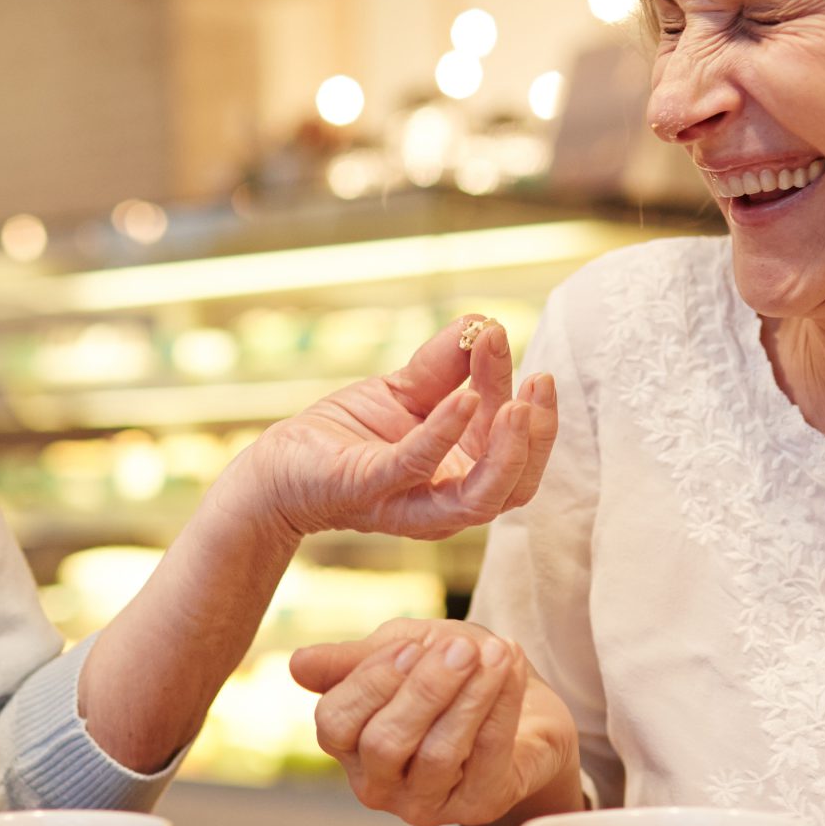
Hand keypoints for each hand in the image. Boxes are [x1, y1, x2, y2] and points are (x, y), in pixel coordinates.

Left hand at [235, 315, 556, 541]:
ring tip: (519, 404)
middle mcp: (446, 500)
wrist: (281, 467)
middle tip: (542, 381)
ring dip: (509, 451)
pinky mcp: (371, 490)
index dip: (513, 389)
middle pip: (516, 486)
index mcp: (462, 474)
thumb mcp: (407, 390)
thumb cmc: (349, 435)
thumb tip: (485, 322)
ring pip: (481, 498)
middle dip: (538, 437)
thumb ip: (449, 363)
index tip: (497, 333)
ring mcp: (411, 503)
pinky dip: (444, 433)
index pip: (507, 440)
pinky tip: (465, 399)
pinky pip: (416, 467)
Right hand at [290, 618, 576, 825]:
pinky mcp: (478, 806)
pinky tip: (509, 670)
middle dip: (425, 690)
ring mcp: (427, 802)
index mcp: (348, 744)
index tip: (411, 645)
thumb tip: (298, 665)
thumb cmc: (451, 672)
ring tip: (495, 651)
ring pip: (438, 754)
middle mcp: (378, 783)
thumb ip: (354, 658)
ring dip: (470, 697)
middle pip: (385, 744)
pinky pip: (488, 758)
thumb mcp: (402, 648)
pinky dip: (501, 708)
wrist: (520, 700)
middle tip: (461, 648)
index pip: (336, 723)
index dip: (370, 683)